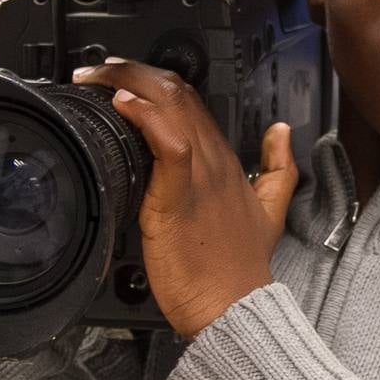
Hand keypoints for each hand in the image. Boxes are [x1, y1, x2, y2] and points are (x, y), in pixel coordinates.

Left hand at [73, 59, 297, 337]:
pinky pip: (167, 144)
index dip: (155, 80)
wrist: (235, 309)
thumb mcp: (270, 209)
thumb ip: (277, 168)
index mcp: (225, 160)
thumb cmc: (240, 268)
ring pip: (170, 106)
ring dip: (128, 83)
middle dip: (132, 71)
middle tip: (99, 70)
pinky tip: (123, 105)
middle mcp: (213, 159)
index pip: (190, 101)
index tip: (124, 76)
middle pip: (176, 92)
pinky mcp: (178, 198)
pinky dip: (145, 119)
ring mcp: (198, 175)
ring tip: (97, 78)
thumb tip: (282, 132)